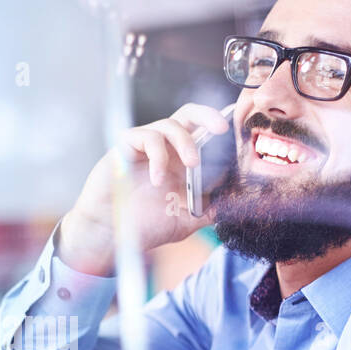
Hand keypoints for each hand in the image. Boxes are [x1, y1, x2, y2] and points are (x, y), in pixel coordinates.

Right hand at [59, 102, 233, 274]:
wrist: (110, 234)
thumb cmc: (144, 225)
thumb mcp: (186, 220)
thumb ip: (210, 209)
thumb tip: (240, 205)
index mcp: (181, 161)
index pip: (204, 134)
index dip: (220, 129)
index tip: (238, 134)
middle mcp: (166, 149)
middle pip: (189, 115)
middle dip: (208, 115)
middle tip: (222, 128)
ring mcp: (145, 146)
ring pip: (170, 124)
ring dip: (186, 142)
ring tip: (192, 166)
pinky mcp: (126, 147)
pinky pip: (147, 137)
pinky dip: (158, 156)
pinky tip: (158, 179)